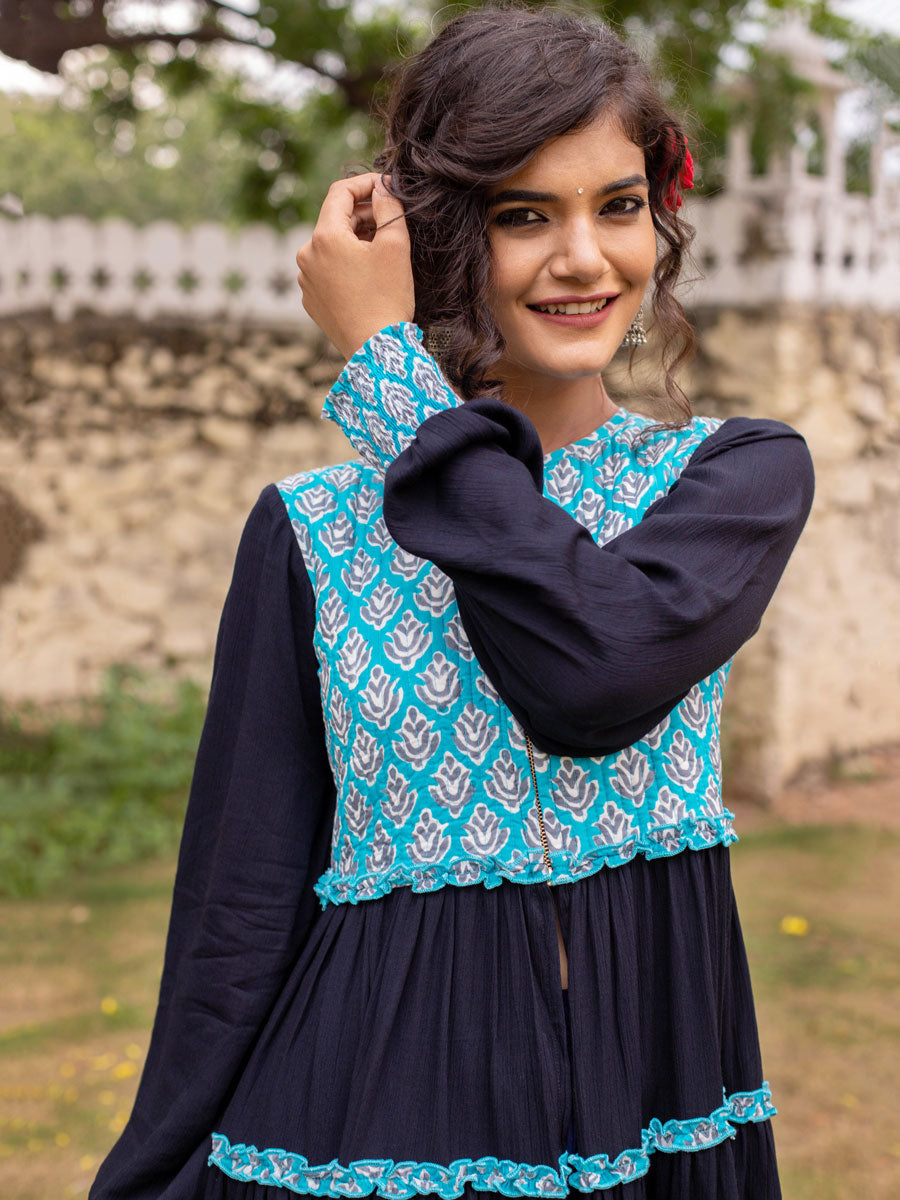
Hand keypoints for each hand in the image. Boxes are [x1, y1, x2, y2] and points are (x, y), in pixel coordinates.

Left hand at [296, 172, 415, 360]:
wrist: (375, 350)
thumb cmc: (387, 298)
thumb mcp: (395, 246)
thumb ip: (388, 206)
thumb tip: (382, 186)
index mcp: (324, 236)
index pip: (340, 192)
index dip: (364, 183)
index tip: (385, 186)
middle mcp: (306, 255)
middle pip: (334, 220)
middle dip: (363, 215)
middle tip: (391, 220)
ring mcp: (305, 279)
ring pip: (331, 246)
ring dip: (354, 241)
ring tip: (381, 252)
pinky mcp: (311, 300)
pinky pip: (327, 271)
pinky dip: (345, 265)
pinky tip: (367, 277)